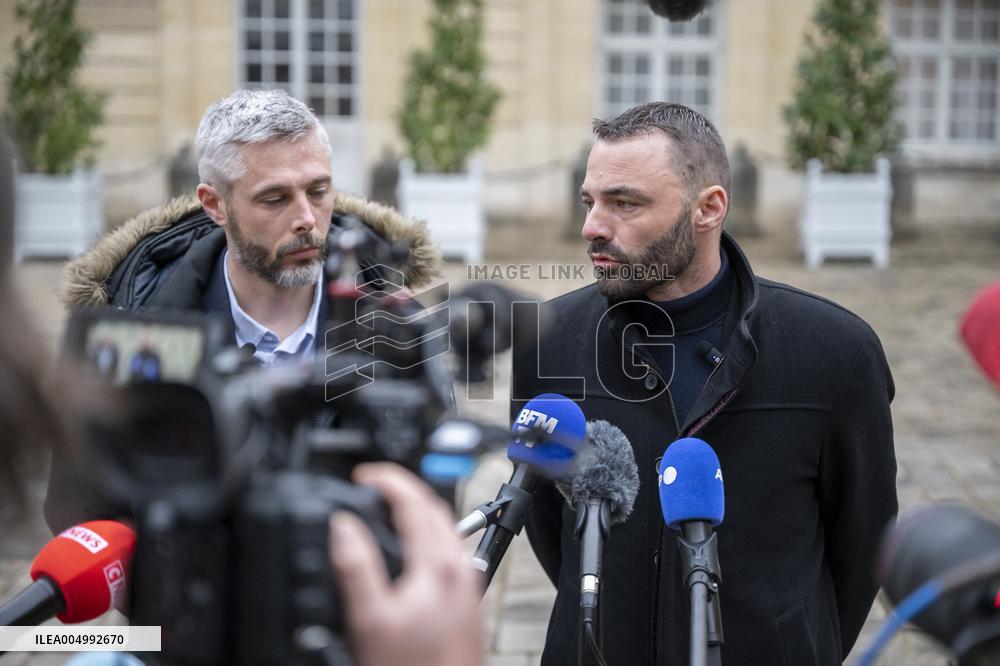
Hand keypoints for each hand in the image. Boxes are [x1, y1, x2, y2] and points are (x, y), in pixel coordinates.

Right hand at [329, 463, 482, 665]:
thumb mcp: (369, 620)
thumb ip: (355, 567)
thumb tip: (343, 525)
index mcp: (438, 566)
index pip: (414, 501)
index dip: (387, 480)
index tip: (363, 476)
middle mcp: (460, 569)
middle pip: (435, 509)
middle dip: (402, 491)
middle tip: (371, 489)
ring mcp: (468, 585)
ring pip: (446, 529)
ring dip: (418, 512)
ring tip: (387, 513)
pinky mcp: (468, 601)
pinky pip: (450, 552)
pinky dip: (428, 536)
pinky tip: (411, 553)